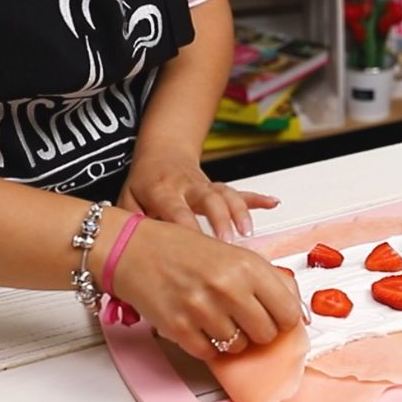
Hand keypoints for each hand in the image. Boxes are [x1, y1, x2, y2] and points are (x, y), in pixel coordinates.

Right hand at [111, 216, 302, 359]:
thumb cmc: (182, 250)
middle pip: (267, 334)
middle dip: (258, 330)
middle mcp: (227, 287)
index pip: (288, 311)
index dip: (284, 319)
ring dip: (231, 338)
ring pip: (238, 347)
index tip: (277, 318)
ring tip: (217, 318)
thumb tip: (297, 311)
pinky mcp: (179, 328)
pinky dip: (207, 345)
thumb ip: (266, 280)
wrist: (133, 249)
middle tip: (244, 318)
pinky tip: (199, 325)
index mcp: (246, 265)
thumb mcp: (233, 253)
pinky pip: (209, 354)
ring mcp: (202, 310)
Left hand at [119, 151, 278, 241]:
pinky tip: (273, 203)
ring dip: (240, 211)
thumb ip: (131, 221)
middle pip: (208, 199)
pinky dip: (258, 198)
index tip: (197, 249)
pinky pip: (240, 192)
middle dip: (220, 219)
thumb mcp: (127, 198)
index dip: (188, 228)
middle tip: (229, 242)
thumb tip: (132, 246)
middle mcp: (188, 186)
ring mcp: (206, 186)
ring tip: (248, 232)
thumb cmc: (144, 182)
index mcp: (163, 190)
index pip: (177, 211)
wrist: (162, 152)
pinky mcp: (219, 187)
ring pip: (227, 195)